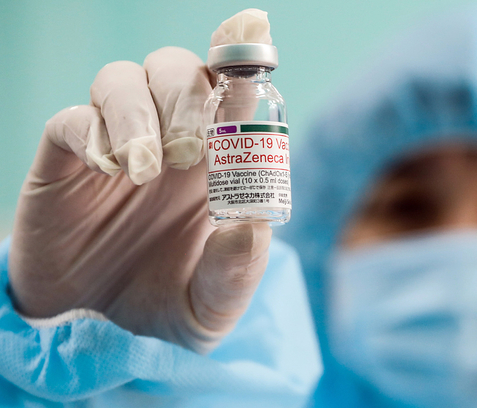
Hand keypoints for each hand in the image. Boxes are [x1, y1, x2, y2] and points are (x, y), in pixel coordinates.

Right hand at [8, 46, 271, 353]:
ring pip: (123, 79)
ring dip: (141, 113)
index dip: (243, 62)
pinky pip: (73, 120)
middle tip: (190, 151)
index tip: (254, 45)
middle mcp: (169, 139)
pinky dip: (94, 133)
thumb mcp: (211, 305)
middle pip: (178, 68)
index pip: (232, 92)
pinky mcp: (68, 159)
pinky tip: (110, 171)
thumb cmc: (164, 302)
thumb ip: (236, 272)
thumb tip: (249, 226)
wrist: (92, 328)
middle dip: (188, 96)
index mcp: (215, 161)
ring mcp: (118, 143)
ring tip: (147, 168)